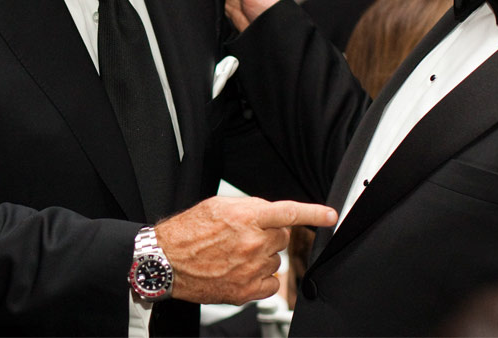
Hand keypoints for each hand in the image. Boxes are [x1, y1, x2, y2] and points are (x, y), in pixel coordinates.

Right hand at [155, 195, 335, 304]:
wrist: (166, 261)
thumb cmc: (188, 232)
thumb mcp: (219, 206)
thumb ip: (250, 207)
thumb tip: (269, 213)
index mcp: (247, 218)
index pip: (289, 213)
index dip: (314, 213)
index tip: (331, 215)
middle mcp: (252, 243)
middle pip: (282, 238)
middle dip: (269, 235)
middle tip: (246, 237)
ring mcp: (251, 269)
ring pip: (275, 260)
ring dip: (262, 256)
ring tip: (236, 255)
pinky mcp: (246, 291)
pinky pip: (271, 283)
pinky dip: (262, 278)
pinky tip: (242, 272)